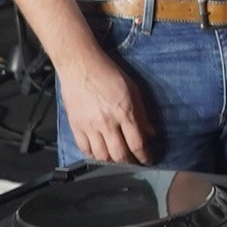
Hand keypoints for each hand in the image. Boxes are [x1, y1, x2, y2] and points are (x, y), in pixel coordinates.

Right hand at [58, 44, 153, 163]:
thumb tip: (150, 133)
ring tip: (117, 158)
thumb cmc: (108, 73)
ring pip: (102, 155)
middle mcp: (107, 123)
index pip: (137, 143)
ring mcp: (90, 126)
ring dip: (112, 161)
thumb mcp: (132, 89)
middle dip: (129, 162)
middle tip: (133, 161)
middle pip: (119, 154)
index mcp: (124, 112)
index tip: (147, 160)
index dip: (144, 156)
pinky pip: (84, 148)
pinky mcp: (76, 126)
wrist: (80, 65)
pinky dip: (93, 155)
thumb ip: (141, 113)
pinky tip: (99, 153)